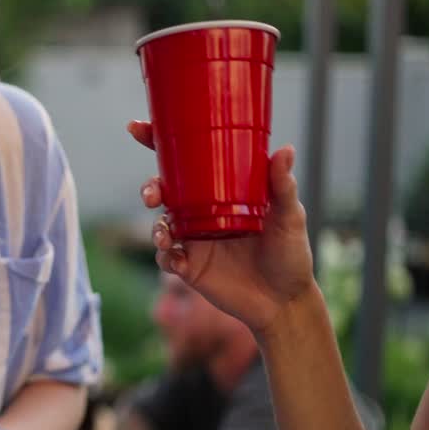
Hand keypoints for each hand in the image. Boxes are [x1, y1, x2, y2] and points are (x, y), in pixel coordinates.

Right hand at [129, 121, 316, 336]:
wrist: (284, 301)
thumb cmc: (290, 254)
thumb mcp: (289, 216)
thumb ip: (282, 185)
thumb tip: (285, 149)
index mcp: (220, 193)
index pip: (185, 164)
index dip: (157, 143)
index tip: (138, 128)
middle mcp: (201, 213)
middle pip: (164, 192)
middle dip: (149, 188)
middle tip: (153, 195)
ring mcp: (193, 240)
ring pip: (160, 224)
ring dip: (155, 227)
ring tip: (166, 235)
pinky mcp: (189, 267)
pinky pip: (165, 258)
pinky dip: (165, 256)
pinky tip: (176, 259)